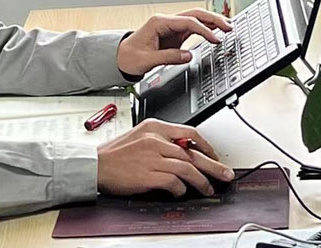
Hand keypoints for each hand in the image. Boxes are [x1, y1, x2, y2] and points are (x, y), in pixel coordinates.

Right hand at [96, 119, 234, 195]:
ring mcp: (153, 157)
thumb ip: (160, 141)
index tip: (213, 155)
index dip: (206, 146)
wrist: (95, 165)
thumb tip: (182, 153)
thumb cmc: (114, 154)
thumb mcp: (139, 137)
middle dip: (213, 165)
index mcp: (154, 127)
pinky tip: (182, 193)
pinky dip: (181, 189)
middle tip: (226, 174)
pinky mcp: (149, 174)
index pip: (189, 133)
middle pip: (193, 152)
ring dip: (201, 181)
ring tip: (207, 189)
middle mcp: (156, 140)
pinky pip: (174, 182)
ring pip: (188, 168)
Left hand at [116, 8, 231, 76]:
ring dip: (212, 22)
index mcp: (159, 22)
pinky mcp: (174, 34)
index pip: (188, 22)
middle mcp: (166, 21)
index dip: (204, 30)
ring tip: (228, 27)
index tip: (216, 39)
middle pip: (194, 14)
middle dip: (213, 19)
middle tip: (229, 26)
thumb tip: (188, 55)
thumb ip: (168, 57)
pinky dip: (206, 29)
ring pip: (195, 19)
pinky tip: (216, 31)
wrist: (121, 57)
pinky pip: (192, 28)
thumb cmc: (130, 56)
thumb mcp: (147, 60)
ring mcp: (171, 27)